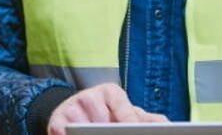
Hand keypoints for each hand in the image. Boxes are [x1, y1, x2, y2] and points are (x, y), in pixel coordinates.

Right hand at [47, 83, 167, 134]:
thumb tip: (165, 125)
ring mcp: (71, 109)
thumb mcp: (125, 110)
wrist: (71, 110)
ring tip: (97, 131)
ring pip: (85, 129)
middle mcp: (89, 96)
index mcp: (110, 92)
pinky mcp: (56, 123)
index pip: (122, 107)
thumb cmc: (105, 112)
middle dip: (114, 131)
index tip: (136, 129)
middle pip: (103, 122)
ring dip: (92, 133)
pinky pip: (65, 134)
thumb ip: (146, 118)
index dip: (130, 121)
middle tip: (125, 133)